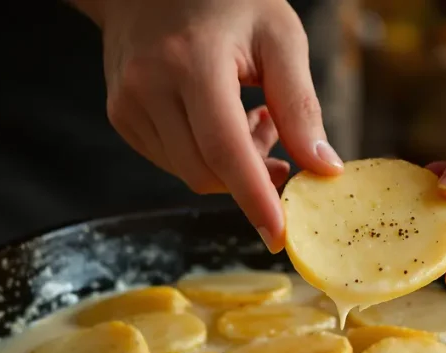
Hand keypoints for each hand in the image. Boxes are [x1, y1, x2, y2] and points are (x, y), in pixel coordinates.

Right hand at [74, 0, 344, 251]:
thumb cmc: (227, 0)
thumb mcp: (279, 36)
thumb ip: (301, 105)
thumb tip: (324, 169)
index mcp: (192, 62)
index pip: (224, 149)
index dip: (253, 197)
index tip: (278, 236)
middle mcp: (150, 86)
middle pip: (207, 172)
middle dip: (250, 176)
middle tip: (277, 141)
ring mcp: (128, 103)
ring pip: (189, 173)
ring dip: (229, 165)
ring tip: (249, 116)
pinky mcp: (121, 115)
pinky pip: (171, 161)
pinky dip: (203, 155)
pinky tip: (217, 117)